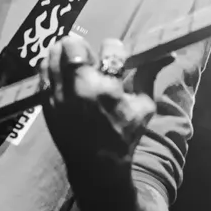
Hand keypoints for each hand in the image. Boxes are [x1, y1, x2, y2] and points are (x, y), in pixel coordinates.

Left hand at [42, 35, 159, 165]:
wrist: (96, 165)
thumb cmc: (124, 135)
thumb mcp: (143, 107)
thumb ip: (149, 75)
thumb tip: (167, 53)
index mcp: (109, 89)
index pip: (109, 47)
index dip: (113, 48)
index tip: (113, 58)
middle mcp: (82, 88)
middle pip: (73, 45)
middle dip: (82, 46)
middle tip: (88, 56)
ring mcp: (60, 95)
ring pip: (53, 54)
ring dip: (64, 52)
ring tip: (73, 61)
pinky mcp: (46, 102)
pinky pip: (43, 71)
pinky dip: (52, 66)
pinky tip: (62, 72)